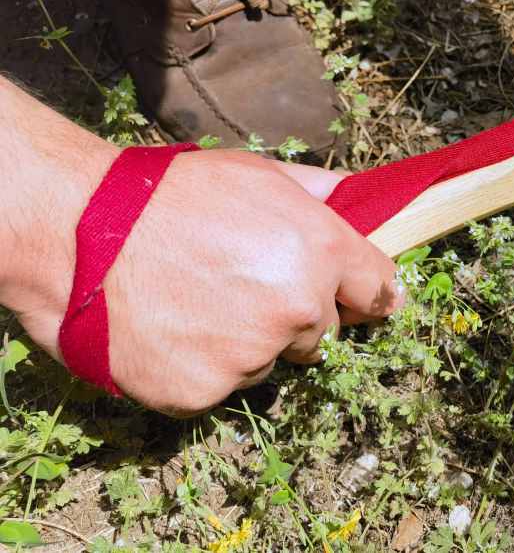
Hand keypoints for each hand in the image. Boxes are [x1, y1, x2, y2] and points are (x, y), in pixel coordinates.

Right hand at [11, 148, 399, 415]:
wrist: (81, 234)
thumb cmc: (169, 195)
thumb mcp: (255, 174)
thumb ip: (315, 194)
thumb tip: (354, 200)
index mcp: (321, 250)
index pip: (381, 290)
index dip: (372, 294)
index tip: (365, 301)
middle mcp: (299, 307)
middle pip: (325, 332)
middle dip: (299, 315)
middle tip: (247, 288)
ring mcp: (254, 354)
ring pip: (273, 361)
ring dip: (251, 344)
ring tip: (200, 303)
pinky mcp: (207, 391)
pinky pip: (224, 386)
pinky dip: (206, 368)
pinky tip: (175, 331)